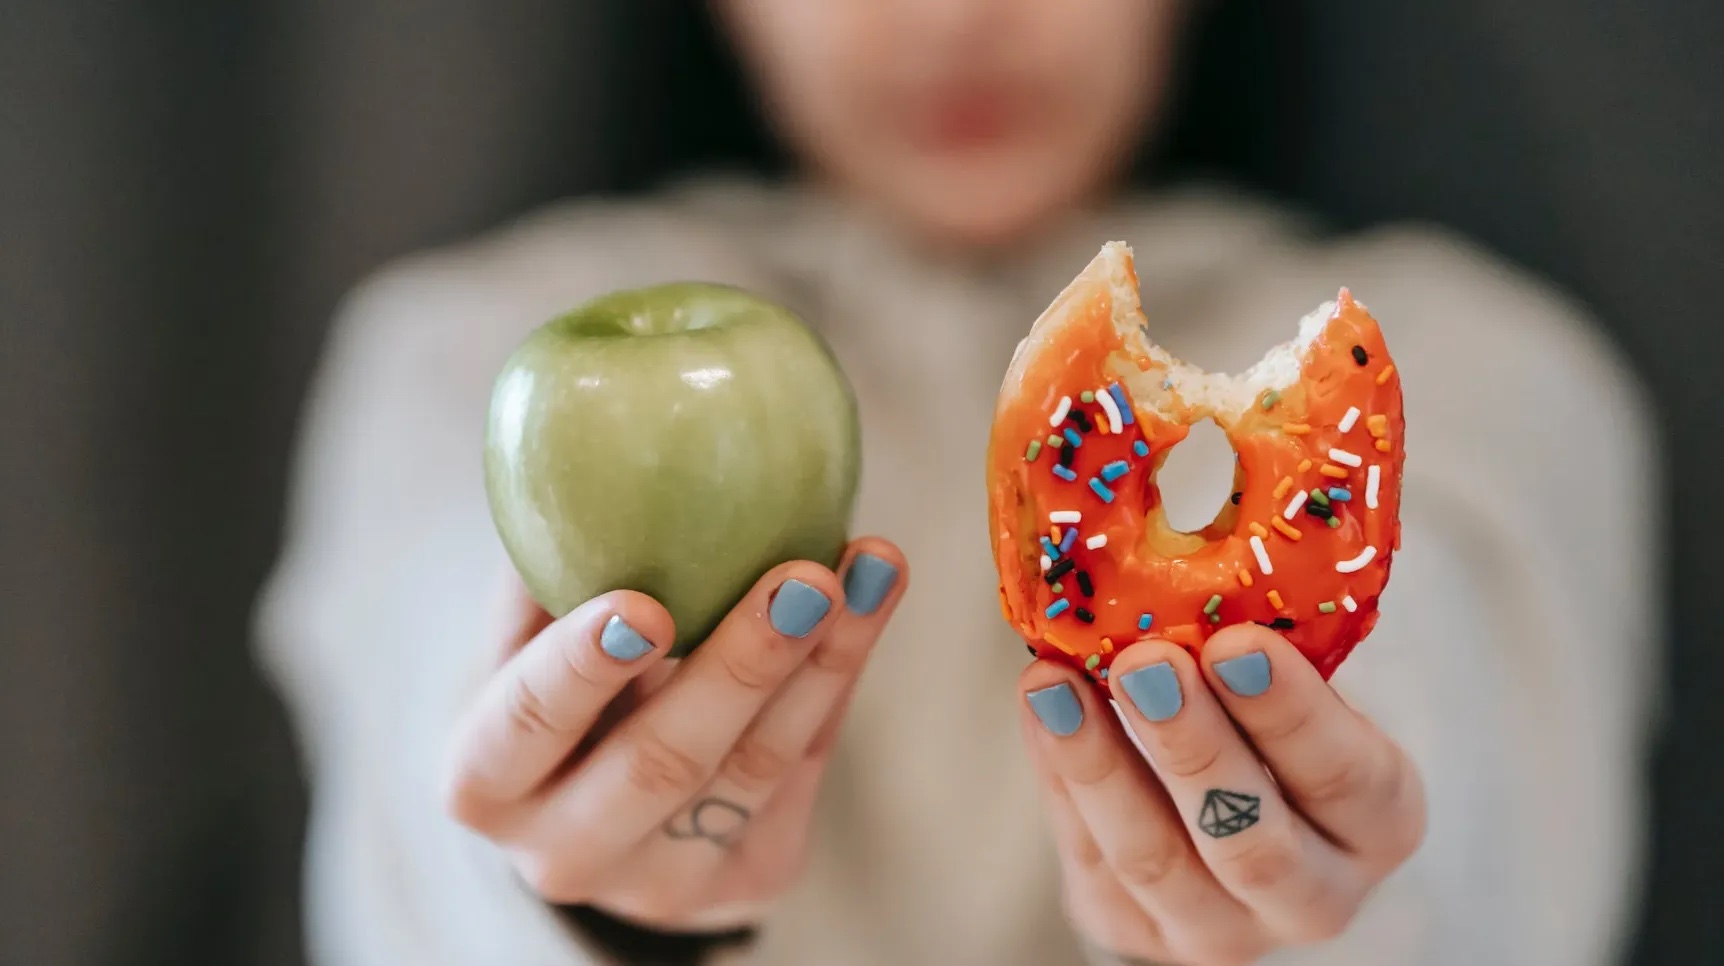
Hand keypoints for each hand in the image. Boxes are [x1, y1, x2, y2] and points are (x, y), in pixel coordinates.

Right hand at [443, 539, 906, 931]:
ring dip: (823, 660)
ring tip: (869, 568)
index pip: (526, 727)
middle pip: (661, 762)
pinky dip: (839, 677)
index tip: (642, 604)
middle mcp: (565, 852)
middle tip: (803, 577)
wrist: (604, 816)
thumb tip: (584, 444)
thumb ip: (546, 570)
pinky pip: (804, 770)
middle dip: (741, 666)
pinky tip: (871, 599)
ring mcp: (662, 883)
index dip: (580, 668)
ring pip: (754, 769)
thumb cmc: (557, 691)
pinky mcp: (750, 879)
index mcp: (486, 783)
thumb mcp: (524, 642)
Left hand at [1019, 625, 1425, 965]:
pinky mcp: (1134, 934)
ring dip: (1099, 765)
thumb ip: (1263, 646)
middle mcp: (1312, 897)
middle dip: (1193, 747)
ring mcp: (1220, 930)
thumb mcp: (1297, 684)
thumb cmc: (1271, 722)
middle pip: (1252, 841)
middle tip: (1145, 661)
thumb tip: (1187, 551)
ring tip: (1057, 682)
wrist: (1232, 815)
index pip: (1346, 777)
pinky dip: (1059, 776)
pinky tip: (1042, 706)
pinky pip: (1090, 859)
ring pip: (1155, 861)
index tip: (1237, 642)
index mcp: (1378, 822)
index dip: (1291, 713)